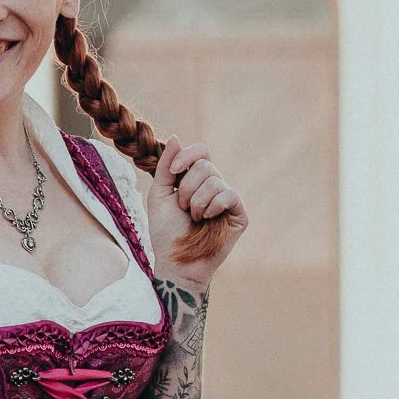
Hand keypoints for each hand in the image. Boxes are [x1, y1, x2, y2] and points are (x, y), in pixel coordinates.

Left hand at [146, 135, 247, 282]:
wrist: (176, 262)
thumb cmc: (166, 232)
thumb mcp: (159, 195)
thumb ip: (166, 166)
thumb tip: (176, 136)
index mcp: (195, 179)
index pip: (201, 152)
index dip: (188, 156)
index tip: (174, 171)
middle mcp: (213, 186)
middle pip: (206, 165)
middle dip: (187, 188)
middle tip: (183, 208)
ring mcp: (227, 200)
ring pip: (215, 181)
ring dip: (197, 202)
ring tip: (194, 218)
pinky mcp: (239, 214)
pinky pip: (230, 195)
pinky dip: (214, 206)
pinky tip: (208, 219)